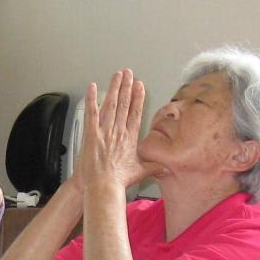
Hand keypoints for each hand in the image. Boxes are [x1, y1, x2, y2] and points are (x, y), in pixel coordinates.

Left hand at [75, 69, 157, 194]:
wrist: (104, 186)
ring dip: (114, 88)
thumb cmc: (119, 181)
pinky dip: (92, 99)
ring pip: (111, 105)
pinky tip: (92, 87)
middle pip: (124, 104)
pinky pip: (92, 113)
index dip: (137, 98)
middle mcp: (119, 132)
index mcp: (130, 138)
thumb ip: (154, 166)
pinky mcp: (92, 134)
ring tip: (117, 75)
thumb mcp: (141, 172)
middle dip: (127, 87)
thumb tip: (168, 168)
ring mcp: (105, 132)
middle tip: (129, 73)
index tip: (139, 87)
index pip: (135, 113)